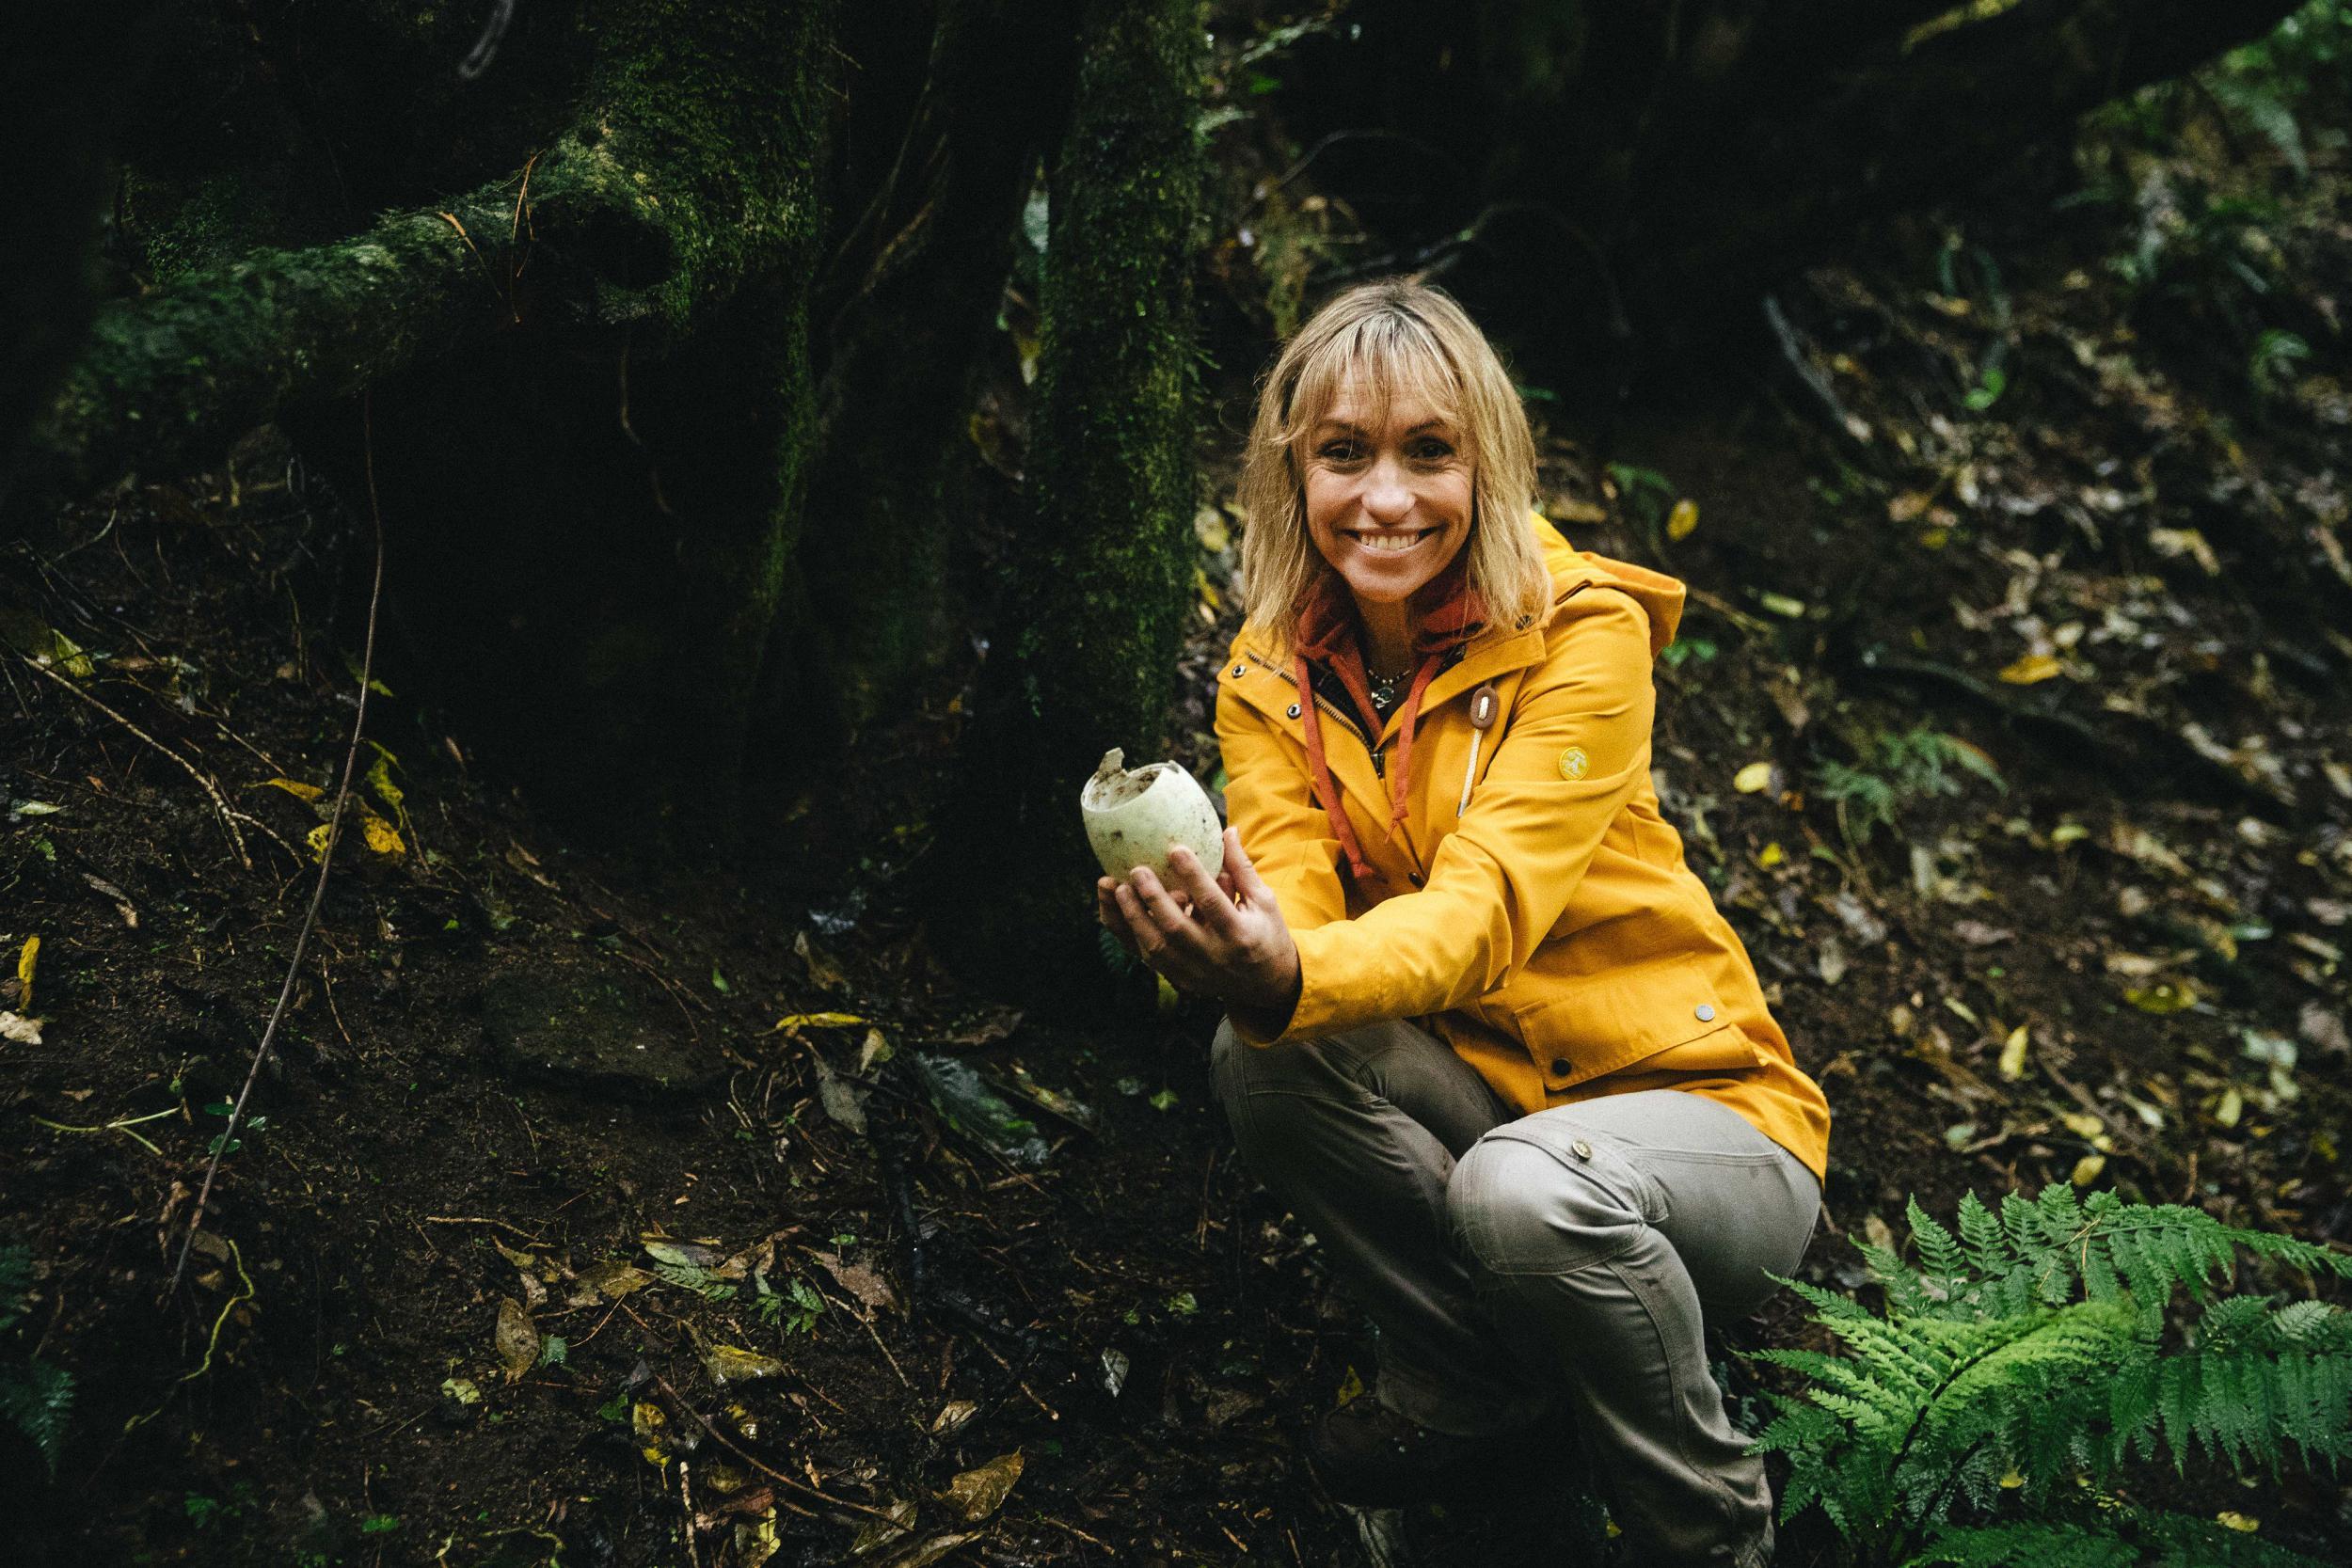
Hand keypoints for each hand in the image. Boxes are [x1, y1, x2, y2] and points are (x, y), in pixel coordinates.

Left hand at [1096, 828, 1300, 1016]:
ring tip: (1119, 889)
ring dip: (1134, 918)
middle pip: (1176, 928)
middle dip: (1153, 898)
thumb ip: (1242, 868)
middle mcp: (1215, 957)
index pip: (1213, 903)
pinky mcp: (1182, 980)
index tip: (1176, 849)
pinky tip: (1120, 911)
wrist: (1268, 985)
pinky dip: (1131, 936)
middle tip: (1137, 870)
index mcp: (1240, 934)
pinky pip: (1149, 959)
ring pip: (1156, 949)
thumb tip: (1228, 830)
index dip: (1193, 875)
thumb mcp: (1264, 900)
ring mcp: (1195, 972)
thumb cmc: (1266, 933)